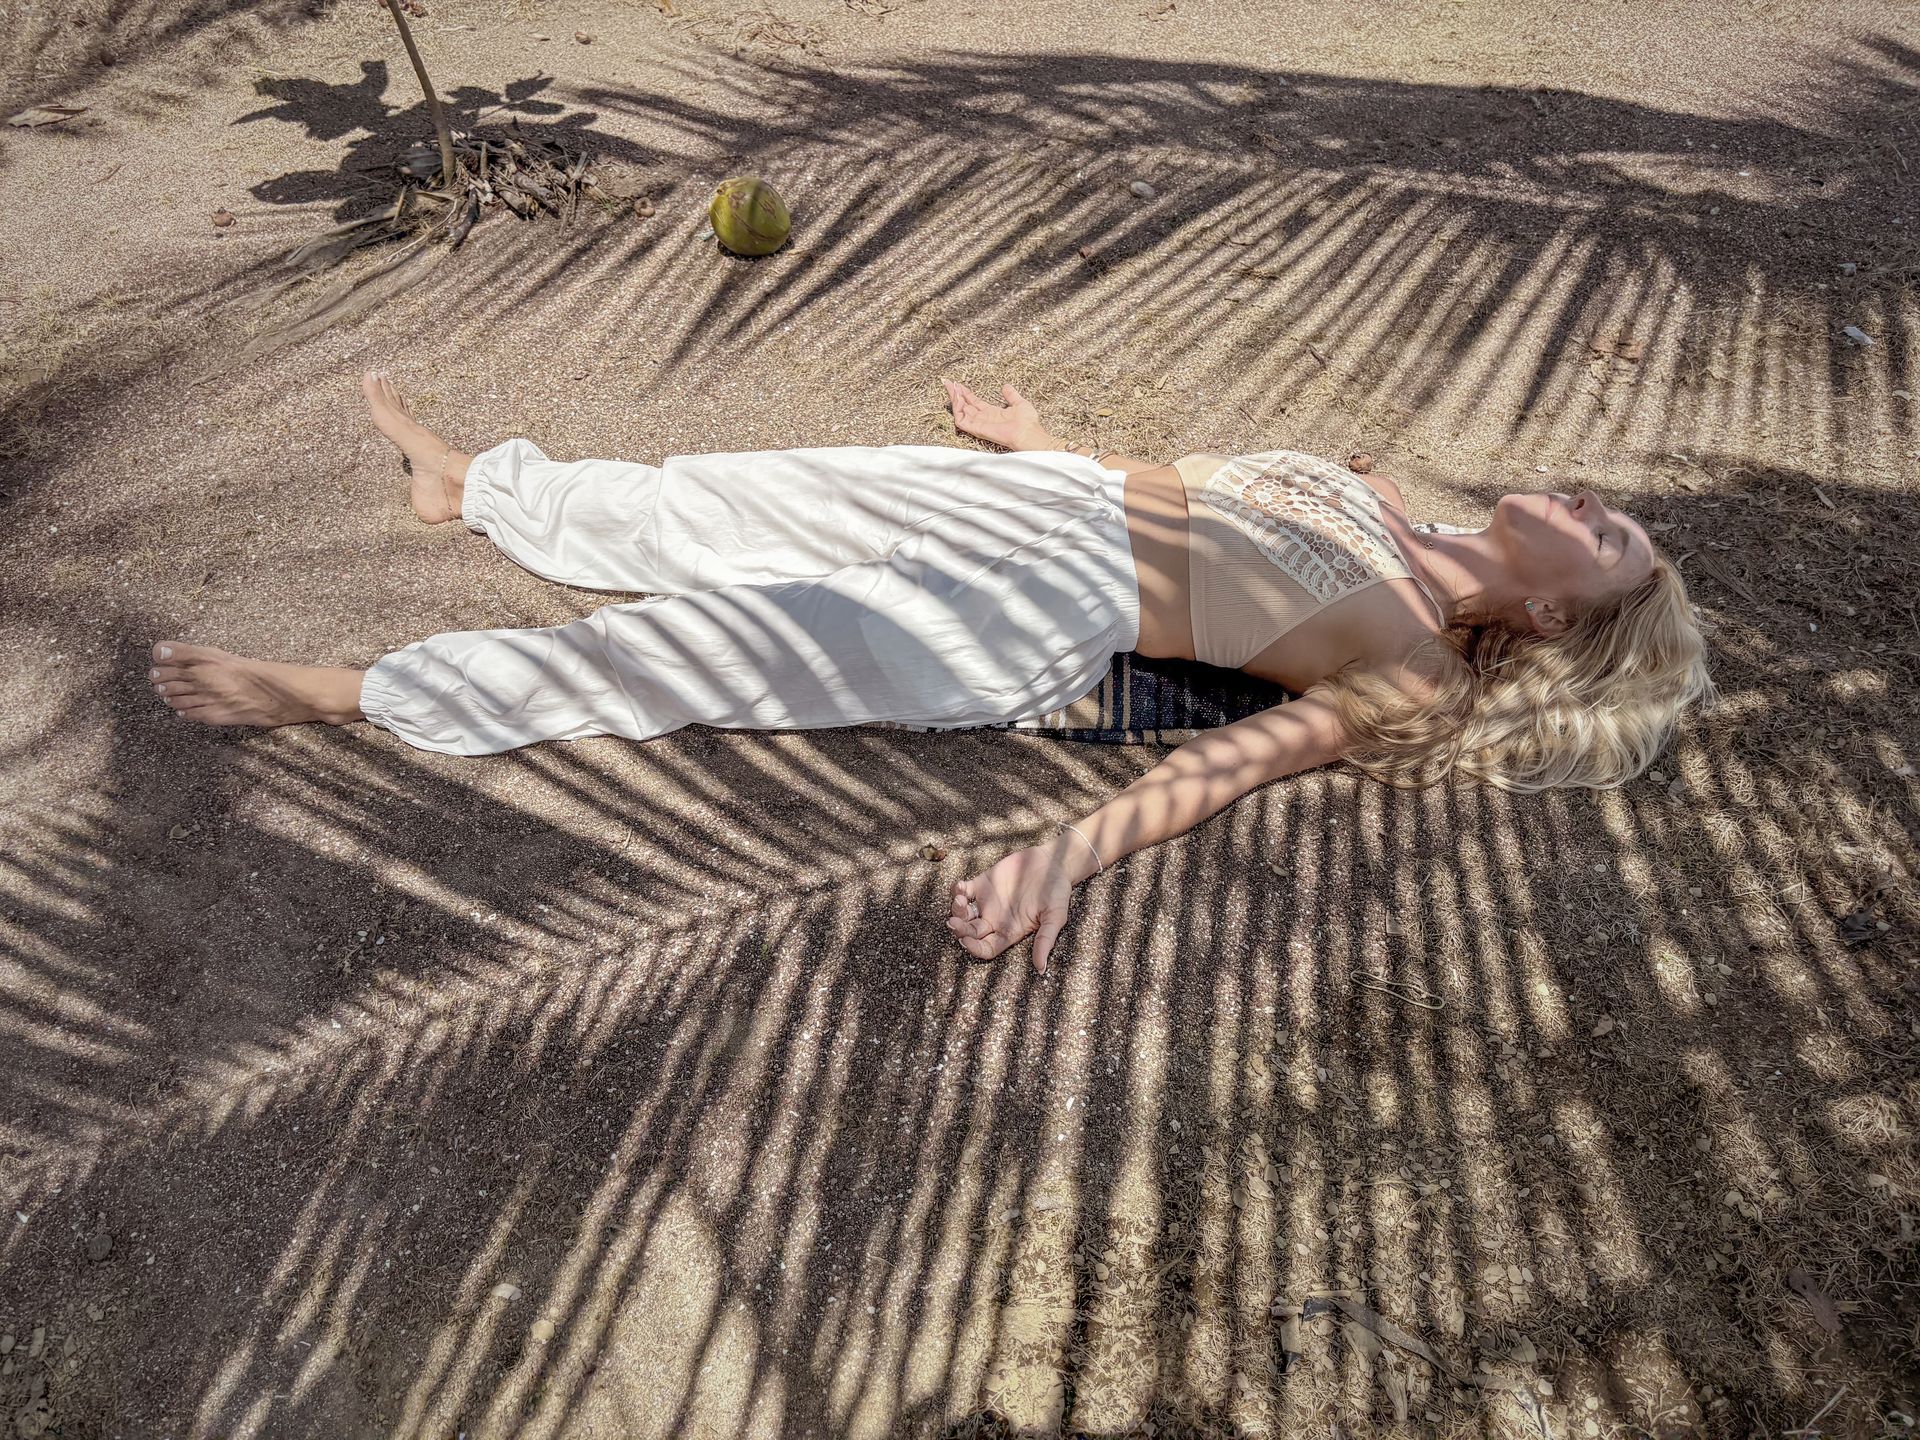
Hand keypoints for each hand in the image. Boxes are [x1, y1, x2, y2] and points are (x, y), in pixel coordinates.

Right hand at [940, 377, 1050, 451]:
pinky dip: (957, 409)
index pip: (974, 402)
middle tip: (948, 382)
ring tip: (951, 388)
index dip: (965, 393)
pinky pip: (961, 420)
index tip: (957, 383)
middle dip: (955, 394)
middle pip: (964, 405)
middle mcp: (984, 419)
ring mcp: (979, 424)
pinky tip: (957, 398)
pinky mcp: (977, 429)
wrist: (1029, 433)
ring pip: (960, 412)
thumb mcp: (1019, 403)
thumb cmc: (1028, 423)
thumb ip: (1011, 395)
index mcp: (992, 413)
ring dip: (954, 399)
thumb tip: (1006, 386)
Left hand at [947, 843, 1076, 972]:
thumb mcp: (1055, 918)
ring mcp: (987, 902)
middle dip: (959, 929)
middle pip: (970, 932)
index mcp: (1009, 932)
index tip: (965, 941)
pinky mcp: (983, 883)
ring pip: (963, 913)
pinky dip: (957, 890)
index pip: (986, 948)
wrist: (1054, 863)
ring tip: (959, 901)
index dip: (973, 948)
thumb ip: (1045, 941)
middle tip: (953, 922)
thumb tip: (1041, 970)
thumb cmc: (1057, 893)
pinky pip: (963, 890)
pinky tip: (960, 887)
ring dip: (956, 910)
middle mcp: (995, 920)